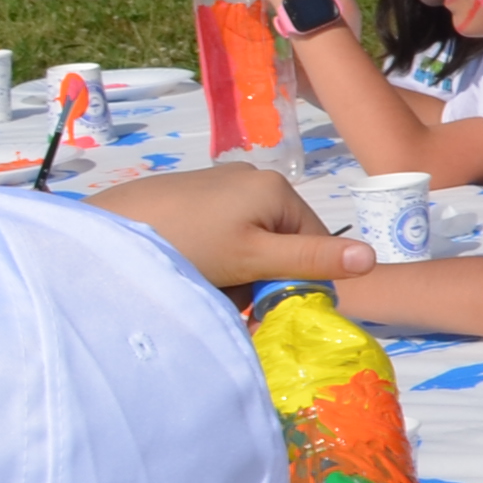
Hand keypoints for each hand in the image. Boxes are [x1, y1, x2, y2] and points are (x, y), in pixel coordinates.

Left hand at [82, 166, 378, 292]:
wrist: (108, 230)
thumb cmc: (186, 243)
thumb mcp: (253, 258)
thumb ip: (313, 260)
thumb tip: (374, 258)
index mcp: (277, 188)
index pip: (318, 243)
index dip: (302, 278)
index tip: (272, 305)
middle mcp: (254, 178)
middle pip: (283, 241)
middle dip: (265, 275)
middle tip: (234, 298)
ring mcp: (221, 184)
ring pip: (253, 240)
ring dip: (240, 271)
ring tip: (208, 284)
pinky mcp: (192, 194)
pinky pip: (224, 232)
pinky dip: (216, 256)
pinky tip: (192, 267)